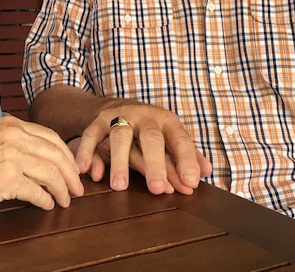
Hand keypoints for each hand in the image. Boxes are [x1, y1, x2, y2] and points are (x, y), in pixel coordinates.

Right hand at [0, 116, 83, 212]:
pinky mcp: (7, 179)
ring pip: (51, 174)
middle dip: (71, 175)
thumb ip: (21, 144)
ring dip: (62, 190)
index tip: (73, 170)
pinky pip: (37, 192)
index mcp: (11, 124)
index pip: (51, 137)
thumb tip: (51, 161)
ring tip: (65, 200)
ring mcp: (10, 156)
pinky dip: (46, 201)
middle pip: (56, 155)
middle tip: (77, 189)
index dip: (67, 156)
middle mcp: (13, 136)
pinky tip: (47, 205)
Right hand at [75, 104, 211, 195]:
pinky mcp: (98, 121)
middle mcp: (144, 116)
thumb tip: (207, 171)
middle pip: (151, 138)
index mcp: (166, 121)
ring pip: (120, 137)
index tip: (190, 182)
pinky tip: (88, 171)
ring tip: (119, 187)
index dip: (186, 161)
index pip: (180, 140)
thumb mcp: (170, 137)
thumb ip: (187, 155)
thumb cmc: (150, 129)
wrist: (116, 105)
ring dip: (119, 162)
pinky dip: (87, 152)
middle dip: (155, 163)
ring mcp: (119, 116)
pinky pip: (91, 136)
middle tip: (157, 188)